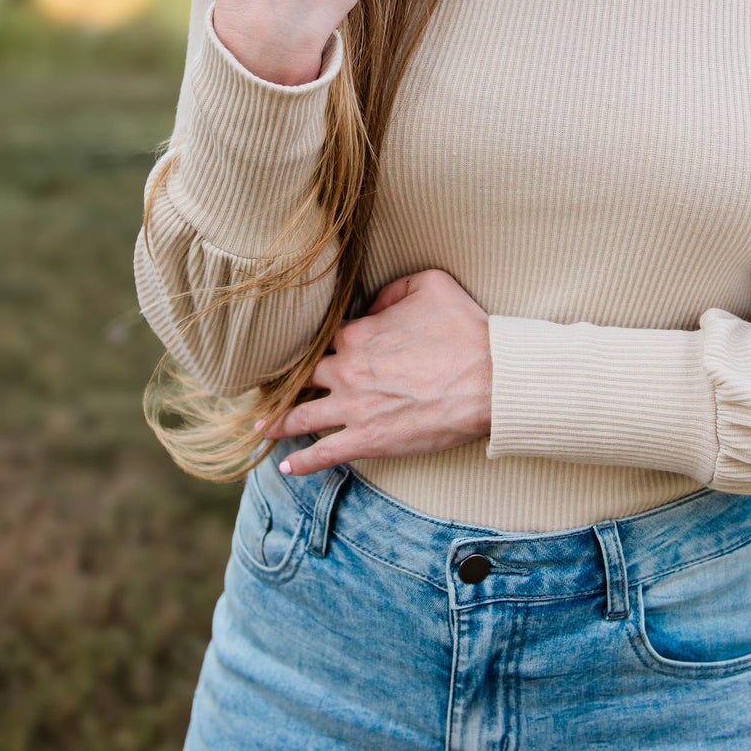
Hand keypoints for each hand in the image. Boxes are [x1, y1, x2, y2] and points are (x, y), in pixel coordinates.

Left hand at [255, 269, 492, 474]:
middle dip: (283, 381)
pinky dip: (302, 461)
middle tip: (265, 388)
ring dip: (277, 421)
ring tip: (260, 427)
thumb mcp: (431, 284)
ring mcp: (354, 407)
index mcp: (358, 334)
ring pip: (302, 415)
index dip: (319, 345)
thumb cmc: (466, 330)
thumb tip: (372, 304)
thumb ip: (392, 288)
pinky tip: (286, 466)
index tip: (309, 351)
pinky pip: (325, 453)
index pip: (325, 339)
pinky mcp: (368, 440)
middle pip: (303, 375)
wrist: (490, 378)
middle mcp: (347, 369)